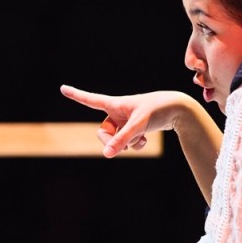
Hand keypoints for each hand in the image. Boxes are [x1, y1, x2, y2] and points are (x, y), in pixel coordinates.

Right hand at [60, 84, 196, 157]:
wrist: (179, 110)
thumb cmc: (157, 110)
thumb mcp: (138, 125)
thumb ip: (122, 140)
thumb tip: (106, 154)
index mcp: (114, 104)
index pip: (90, 100)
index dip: (76, 95)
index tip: (62, 88)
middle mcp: (117, 112)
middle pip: (102, 132)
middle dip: (111, 141)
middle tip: (122, 146)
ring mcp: (125, 122)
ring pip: (116, 140)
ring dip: (127, 144)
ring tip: (141, 137)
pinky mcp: (134, 129)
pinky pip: (127, 143)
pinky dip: (135, 144)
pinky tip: (145, 139)